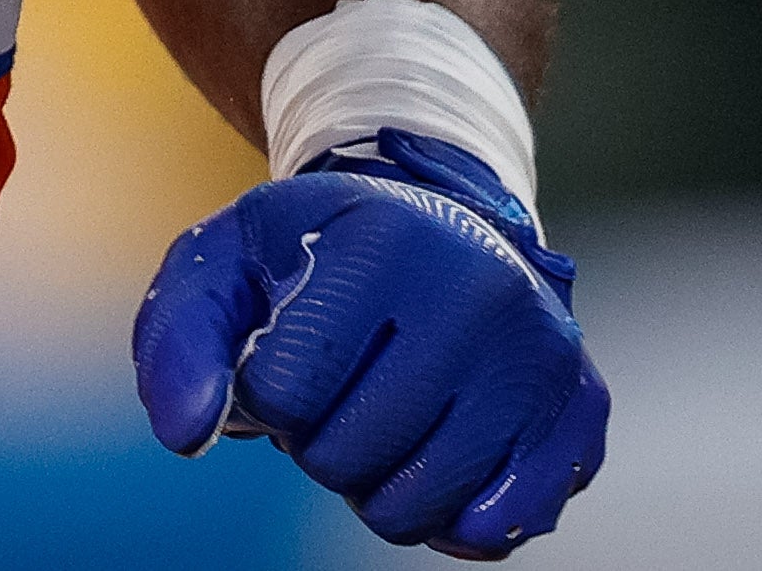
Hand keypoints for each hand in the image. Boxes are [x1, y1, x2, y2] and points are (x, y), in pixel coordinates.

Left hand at [132, 129, 609, 556]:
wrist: (443, 231)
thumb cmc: (318, 259)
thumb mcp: (228, 265)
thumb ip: (180, 341)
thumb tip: (189, 431)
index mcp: (386, 238)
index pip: (280, 389)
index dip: (264, 390)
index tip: (291, 345)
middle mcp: (480, 290)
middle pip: (344, 458)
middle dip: (319, 438)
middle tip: (345, 383)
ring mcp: (540, 357)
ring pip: (413, 509)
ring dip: (377, 481)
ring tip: (389, 409)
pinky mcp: (581, 416)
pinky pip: (490, 531)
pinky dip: (448, 512)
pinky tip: (442, 446)